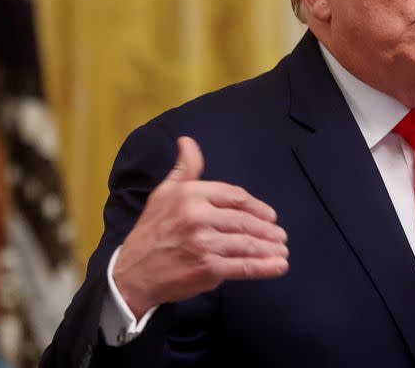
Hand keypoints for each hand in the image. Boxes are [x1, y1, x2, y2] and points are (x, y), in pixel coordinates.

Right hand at [113, 136, 288, 318]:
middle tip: (281, 236)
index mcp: (190, 195)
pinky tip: (279, 266)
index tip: (270, 216)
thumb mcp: (164, 193)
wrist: (131, 274)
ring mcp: (204, 244)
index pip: (236, 196)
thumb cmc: (151, 231)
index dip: (257, 207)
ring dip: (270, 248)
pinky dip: (265, 267)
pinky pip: (242, 266)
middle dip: (267, 229)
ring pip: (247, 243)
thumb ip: (184, 168)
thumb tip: (187, 140)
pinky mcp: (207, 269)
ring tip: (282, 251)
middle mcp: (198, 217)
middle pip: (245, 220)